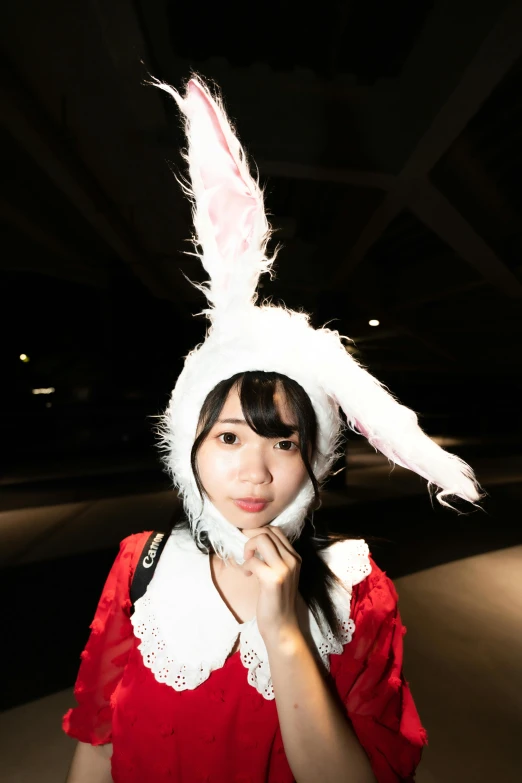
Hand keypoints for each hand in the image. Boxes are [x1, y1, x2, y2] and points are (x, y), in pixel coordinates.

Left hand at [241, 526, 302, 646]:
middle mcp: (292, 560)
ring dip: (248, 548)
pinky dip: (245, 566)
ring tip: (247, 562)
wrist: (282, 625)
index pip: (276, 530)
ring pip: (261, 539)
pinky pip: (253, 561)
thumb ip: (272, 556)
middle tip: (246, 554)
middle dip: (250, 538)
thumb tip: (253, 539)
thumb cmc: (276, 600)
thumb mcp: (279, 573)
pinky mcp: (273, 580)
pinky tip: (247, 575)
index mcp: (295, 557)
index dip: (258, 532)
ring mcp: (284, 569)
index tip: (250, 544)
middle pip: (267, 531)